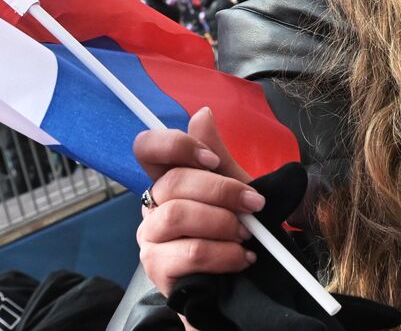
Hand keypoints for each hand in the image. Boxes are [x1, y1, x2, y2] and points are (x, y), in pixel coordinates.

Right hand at [134, 108, 263, 297]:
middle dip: (222, 190)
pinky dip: (225, 252)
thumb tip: (202, 113)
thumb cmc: (238, 233)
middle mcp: (153, 206)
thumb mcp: (238, 190)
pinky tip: (243, 257)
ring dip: (223, 222)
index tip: (212, 160)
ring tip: (247, 234)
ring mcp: (151, 238)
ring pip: (178, 215)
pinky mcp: (157, 269)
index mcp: (170, 180)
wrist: (245, 286)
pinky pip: (189, 252)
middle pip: (173, 181)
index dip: (176, 145)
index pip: (147, 147)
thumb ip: (219, 157)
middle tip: (253, 203)